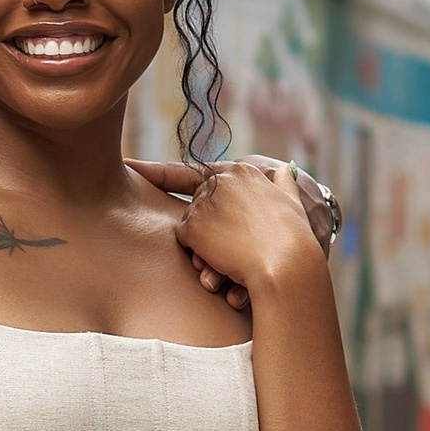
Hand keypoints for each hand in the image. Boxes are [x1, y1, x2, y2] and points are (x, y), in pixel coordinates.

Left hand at [173, 159, 336, 310]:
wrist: (289, 263)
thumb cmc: (297, 238)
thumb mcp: (292, 202)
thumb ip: (282, 185)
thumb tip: (284, 169)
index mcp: (242, 172)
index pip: (195, 170)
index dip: (159, 171)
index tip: (132, 166)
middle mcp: (220, 181)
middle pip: (196, 207)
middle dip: (207, 230)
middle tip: (227, 247)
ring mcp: (205, 202)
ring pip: (191, 225)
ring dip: (205, 247)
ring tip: (230, 260)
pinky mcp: (194, 226)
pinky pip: (187, 243)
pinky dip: (202, 256)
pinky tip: (225, 264)